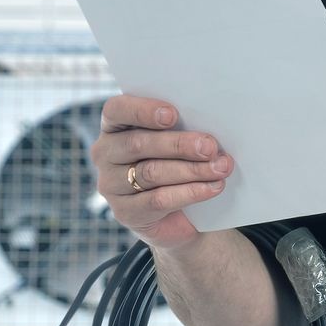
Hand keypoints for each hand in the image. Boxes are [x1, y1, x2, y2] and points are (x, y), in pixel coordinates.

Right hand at [91, 94, 235, 250]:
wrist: (177, 214)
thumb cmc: (175, 163)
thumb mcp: (174, 141)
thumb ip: (180, 129)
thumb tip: (206, 132)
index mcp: (113, 126)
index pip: (117, 110)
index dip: (143, 111)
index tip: (173, 115)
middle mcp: (105, 153)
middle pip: (138, 144)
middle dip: (179, 144)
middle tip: (210, 147)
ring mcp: (110, 185)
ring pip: (151, 172)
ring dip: (191, 170)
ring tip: (220, 168)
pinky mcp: (125, 212)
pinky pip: (158, 200)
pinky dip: (190, 193)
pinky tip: (211, 188)